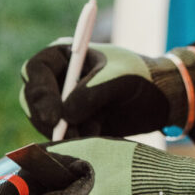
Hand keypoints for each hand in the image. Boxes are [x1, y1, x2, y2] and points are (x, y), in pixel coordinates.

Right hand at [20, 41, 194, 138]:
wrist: (162, 100)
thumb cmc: (141, 77)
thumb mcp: (120, 78)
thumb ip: (92, 92)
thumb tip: (64, 115)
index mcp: (66, 54)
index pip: (35, 69)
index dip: (39, 92)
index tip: (55, 116)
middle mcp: (59, 77)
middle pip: (33, 98)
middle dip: (47, 118)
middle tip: (66, 133)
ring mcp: (64, 102)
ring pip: (45, 122)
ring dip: (65, 131)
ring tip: (95, 129)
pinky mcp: (74, 124)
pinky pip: (62, 136)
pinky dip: (76, 139)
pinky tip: (99, 134)